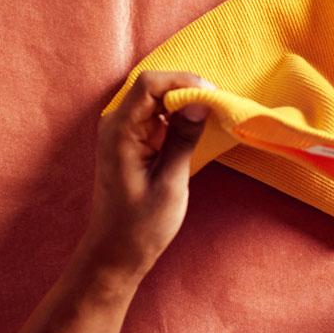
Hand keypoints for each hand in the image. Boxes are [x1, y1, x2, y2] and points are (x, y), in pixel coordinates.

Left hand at [77, 71, 210, 286]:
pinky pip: (154, 117)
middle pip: (153, 87)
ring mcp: (120, 133)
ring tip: (211, 113)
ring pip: (155, 100)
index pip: (150, 84)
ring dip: (183, 102)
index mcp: (120, 132)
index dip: (183, 81)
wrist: (116, 252)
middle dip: (186, 89)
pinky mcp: (129, 142)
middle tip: (218, 103)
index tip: (213, 93)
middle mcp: (115, 125)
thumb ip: (184, 138)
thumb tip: (200, 101)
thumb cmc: (141, 225)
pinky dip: (176, 116)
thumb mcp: (170, 182)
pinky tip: (195, 126)